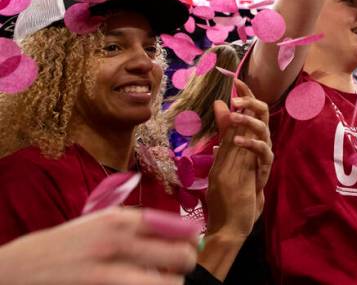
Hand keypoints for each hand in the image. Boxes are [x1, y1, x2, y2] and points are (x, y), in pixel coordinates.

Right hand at [0, 207, 198, 284]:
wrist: (24, 266)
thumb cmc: (70, 244)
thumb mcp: (101, 223)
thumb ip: (138, 224)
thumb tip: (183, 232)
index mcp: (122, 219)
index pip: (177, 227)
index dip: (191, 239)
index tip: (192, 245)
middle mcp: (118, 241)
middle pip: (179, 256)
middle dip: (186, 265)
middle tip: (180, 269)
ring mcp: (108, 270)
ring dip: (171, 284)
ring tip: (164, 282)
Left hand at [230, 79, 273, 206]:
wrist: (239, 210)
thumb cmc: (235, 178)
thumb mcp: (226, 147)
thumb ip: (225, 127)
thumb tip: (218, 102)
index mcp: (251, 133)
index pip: (251, 108)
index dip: (246, 93)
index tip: (236, 80)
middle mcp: (260, 139)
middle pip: (263, 113)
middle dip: (250, 103)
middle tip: (236, 99)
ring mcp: (264, 153)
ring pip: (263, 129)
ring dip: (248, 121)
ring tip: (234, 117)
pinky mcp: (265, 167)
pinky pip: (263, 152)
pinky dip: (251, 144)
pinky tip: (237, 141)